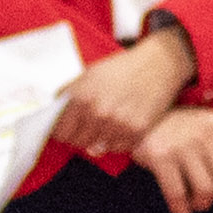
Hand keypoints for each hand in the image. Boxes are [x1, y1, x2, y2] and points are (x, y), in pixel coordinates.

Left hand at [56, 26, 195, 157]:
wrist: (158, 64)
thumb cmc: (123, 68)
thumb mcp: (89, 74)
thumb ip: (70, 94)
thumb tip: (54, 112)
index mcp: (81, 96)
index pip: (59, 131)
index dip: (60, 131)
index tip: (64, 129)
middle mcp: (97, 112)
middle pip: (76, 142)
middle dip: (78, 136)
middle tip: (85, 126)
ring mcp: (117, 124)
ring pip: (96, 147)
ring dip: (97, 139)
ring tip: (104, 124)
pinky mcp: (135, 131)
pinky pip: (117, 148)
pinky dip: (116, 140)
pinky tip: (119, 125)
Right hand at [131, 105, 212, 212]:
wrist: (141, 121)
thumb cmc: (182, 126)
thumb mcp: (211, 125)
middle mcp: (203, 134)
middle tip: (209, 197)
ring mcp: (181, 146)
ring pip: (204, 190)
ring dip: (202, 204)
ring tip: (196, 204)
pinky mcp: (160, 158)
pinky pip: (176, 193)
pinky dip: (181, 210)